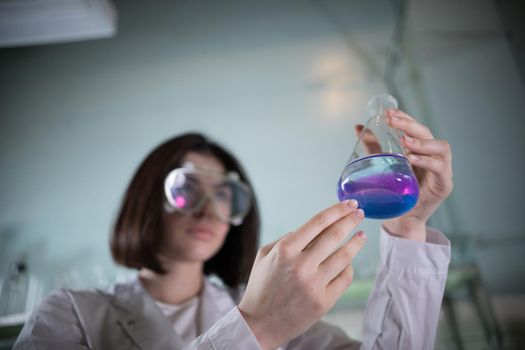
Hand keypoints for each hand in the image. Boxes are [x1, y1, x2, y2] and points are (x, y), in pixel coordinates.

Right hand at [238, 201, 366, 349]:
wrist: (260, 323)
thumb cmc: (262, 286)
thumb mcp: (265, 255)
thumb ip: (287, 239)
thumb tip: (312, 230)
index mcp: (285, 250)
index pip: (318, 222)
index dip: (337, 210)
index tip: (349, 203)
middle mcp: (301, 265)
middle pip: (335, 235)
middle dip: (351, 220)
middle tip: (359, 213)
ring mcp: (314, 284)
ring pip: (344, 256)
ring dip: (356, 242)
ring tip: (361, 235)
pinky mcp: (324, 301)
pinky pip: (344, 278)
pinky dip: (348, 266)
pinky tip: (349, 260)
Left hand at [356, 109, 452, 240]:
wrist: (401, 221)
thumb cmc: (394, 193)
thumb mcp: (382, 166)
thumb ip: (373, 147)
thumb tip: (358, 127)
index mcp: (421, 151)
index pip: (416, 128)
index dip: (405, 117)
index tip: (389, 112)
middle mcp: (434, 157)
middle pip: (428, 134)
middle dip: (410, 125)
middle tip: (393, 121)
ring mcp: (442, 171)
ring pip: (441, 148)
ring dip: (422, 142)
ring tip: (405, 141)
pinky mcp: (444, 185)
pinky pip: (441, 169)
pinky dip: (427, 161)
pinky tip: (412, 159)